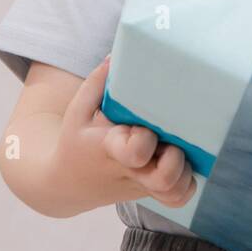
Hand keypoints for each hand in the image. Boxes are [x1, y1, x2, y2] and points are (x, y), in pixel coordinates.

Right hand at [51, 56, 196, 210]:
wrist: (65, 184)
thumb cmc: (77, 140)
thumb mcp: (78, 110)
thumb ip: (98, 81)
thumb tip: (118, 54)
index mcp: (111, 149)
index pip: (137, 151)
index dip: (145, 140)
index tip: (140, 128)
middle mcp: (130, 171)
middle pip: (165, 178)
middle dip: (176, 160)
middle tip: (170, 143)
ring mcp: (142, 185)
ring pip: (176, 191)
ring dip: (184, 172)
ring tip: (176, 151)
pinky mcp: (150, 192)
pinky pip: (178, 197)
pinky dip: (186, 183)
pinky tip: (181, 162)